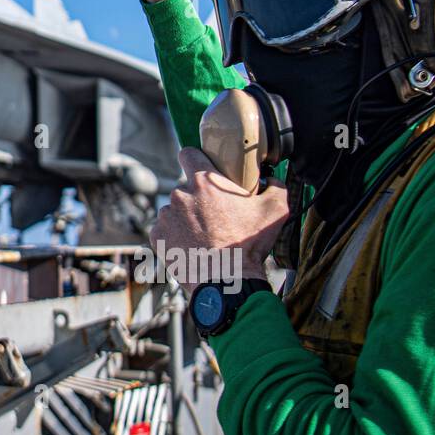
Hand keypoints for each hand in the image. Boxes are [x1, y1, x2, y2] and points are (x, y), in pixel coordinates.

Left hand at [149, 147, 289, 294]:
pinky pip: (165, 230)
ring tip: (205, 236)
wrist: (227, 281)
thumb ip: (276, 186)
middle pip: (186, 187)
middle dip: (199, 197)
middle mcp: (179, 194)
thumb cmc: (249, 244)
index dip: (196, 158)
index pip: (188, 153)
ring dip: (186, 218)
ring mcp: (165, 216)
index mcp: (203, 181)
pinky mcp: (157, 236)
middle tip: (216, 215)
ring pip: (175, 210)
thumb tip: (272, 179)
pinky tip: (192, 246)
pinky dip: (175, 236)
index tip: (202, 166)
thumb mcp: (276, 210)